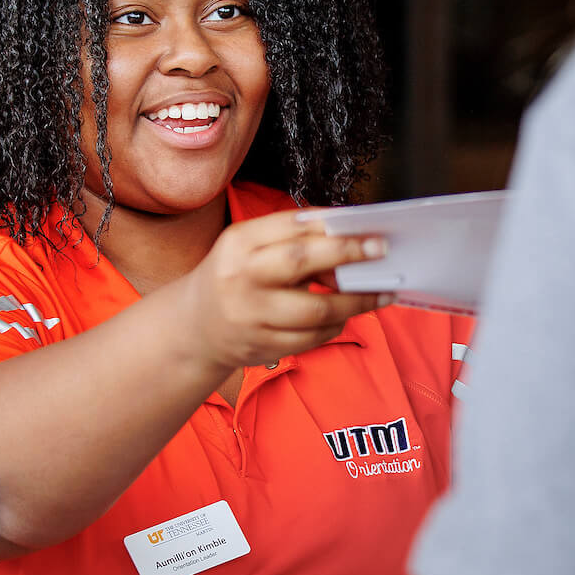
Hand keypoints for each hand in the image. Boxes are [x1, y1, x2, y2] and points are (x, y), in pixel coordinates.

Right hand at [177, 212, 390, 374]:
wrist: (193, 327)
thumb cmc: (234, 277)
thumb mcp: (249, 247)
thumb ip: (292, 239)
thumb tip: (348, 235)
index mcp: (239, 242)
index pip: (293, 229)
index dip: (334, 229)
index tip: (370, 231)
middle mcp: (241, 277)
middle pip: (302, 261)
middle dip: (347, 255)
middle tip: (381, 252)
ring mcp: (251, 315)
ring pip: (316, 308)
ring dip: (355, 301)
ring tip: (379, 293)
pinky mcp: (262, 345)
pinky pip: (312, 337)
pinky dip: (336, 326)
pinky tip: (347, 316)